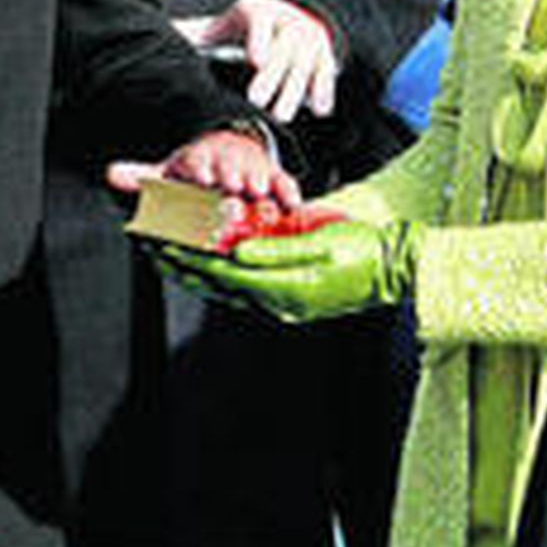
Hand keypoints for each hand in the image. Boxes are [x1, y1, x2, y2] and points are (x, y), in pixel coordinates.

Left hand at [107, 128, 300, 208]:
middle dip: (230, 175)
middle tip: (231, 187)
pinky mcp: (274, 178)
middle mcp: (226, 164)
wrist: (229, 149)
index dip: (199, 169)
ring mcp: (251, 170)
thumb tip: (111, 173)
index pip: (197, 163)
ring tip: (260, 191)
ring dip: (258, 180)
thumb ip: (141, 177)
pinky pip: (285, 183)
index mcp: (199, 162)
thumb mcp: (168, 173)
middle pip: (229, 168)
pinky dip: (289, 192)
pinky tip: (293, 204)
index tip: (201, 176)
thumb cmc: (197, 171)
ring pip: (257, 174)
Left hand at [155, 218, 419, 323]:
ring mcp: (285, 305)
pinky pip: (246, 291)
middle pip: (221, 285)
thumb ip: (277, 248)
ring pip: (229, 290)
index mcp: (286, 287)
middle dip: (185, 266)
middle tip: (153, 249)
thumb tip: (237, 252)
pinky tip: (209, 269)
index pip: (226, 273)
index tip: (164, 243)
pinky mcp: (291, 301)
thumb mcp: (321, 241)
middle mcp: (280, 302)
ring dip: (198, 274)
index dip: (193, 257)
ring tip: (169, 259)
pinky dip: (222, 279)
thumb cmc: (363, 251)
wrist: (394, 272)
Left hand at [175, 0, 338, 122]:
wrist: (293, 14)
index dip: (259, 41)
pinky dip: (323, 91)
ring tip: (281, 116)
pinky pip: (325, 72)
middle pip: (282, 50)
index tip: (256, 60)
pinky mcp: (324, 54)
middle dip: (271, 77)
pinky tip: (319, 110)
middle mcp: (287, 21)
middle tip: (257, 101)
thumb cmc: (247, 27)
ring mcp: (309, 38)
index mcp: (258, 11)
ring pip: (303, 65)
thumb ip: (196, 34)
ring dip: (294, 92)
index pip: (260, 24)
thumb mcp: (224, 25)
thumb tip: (163, 35)